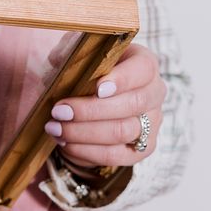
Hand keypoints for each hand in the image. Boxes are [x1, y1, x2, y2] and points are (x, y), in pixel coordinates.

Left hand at [44, 43, 164, 168]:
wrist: (95, 107)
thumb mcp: (81, 58)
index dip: (122, 79)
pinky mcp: (142, 149)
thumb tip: (57, 61)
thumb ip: (72, 55)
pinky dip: (86, 151)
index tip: (97, 88)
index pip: (143, 69)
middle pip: (132, 104)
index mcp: (144, 64)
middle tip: (59, 111)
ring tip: (56, 128)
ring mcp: (151, 124)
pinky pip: (115, 155)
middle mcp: (154, 93)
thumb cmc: (88, 75)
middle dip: (91, 110)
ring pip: (122, 131)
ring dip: (83, 132)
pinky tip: (65, 143)